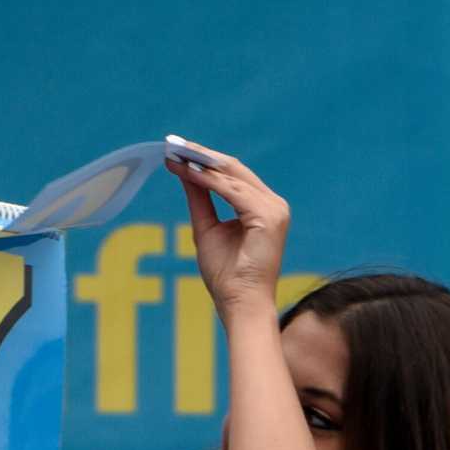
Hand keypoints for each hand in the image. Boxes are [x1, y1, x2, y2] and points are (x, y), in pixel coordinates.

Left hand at [166, 141, 288, 320]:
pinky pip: (233, 191)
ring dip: (202, 164)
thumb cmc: (226, 276)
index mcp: (262, 207)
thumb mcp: (206, 229)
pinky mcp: (268, 216)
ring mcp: (274, 208)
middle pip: (234, 169)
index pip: (233, 175)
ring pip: (233, 176)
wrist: (241, 304)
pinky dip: (209, 181)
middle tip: (174, 144)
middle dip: (202, 155)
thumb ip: (199, 199)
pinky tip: (189, 172)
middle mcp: (273, 203)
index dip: (205, 160)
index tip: (178, 151)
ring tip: (177, 156)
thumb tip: (185, 171)